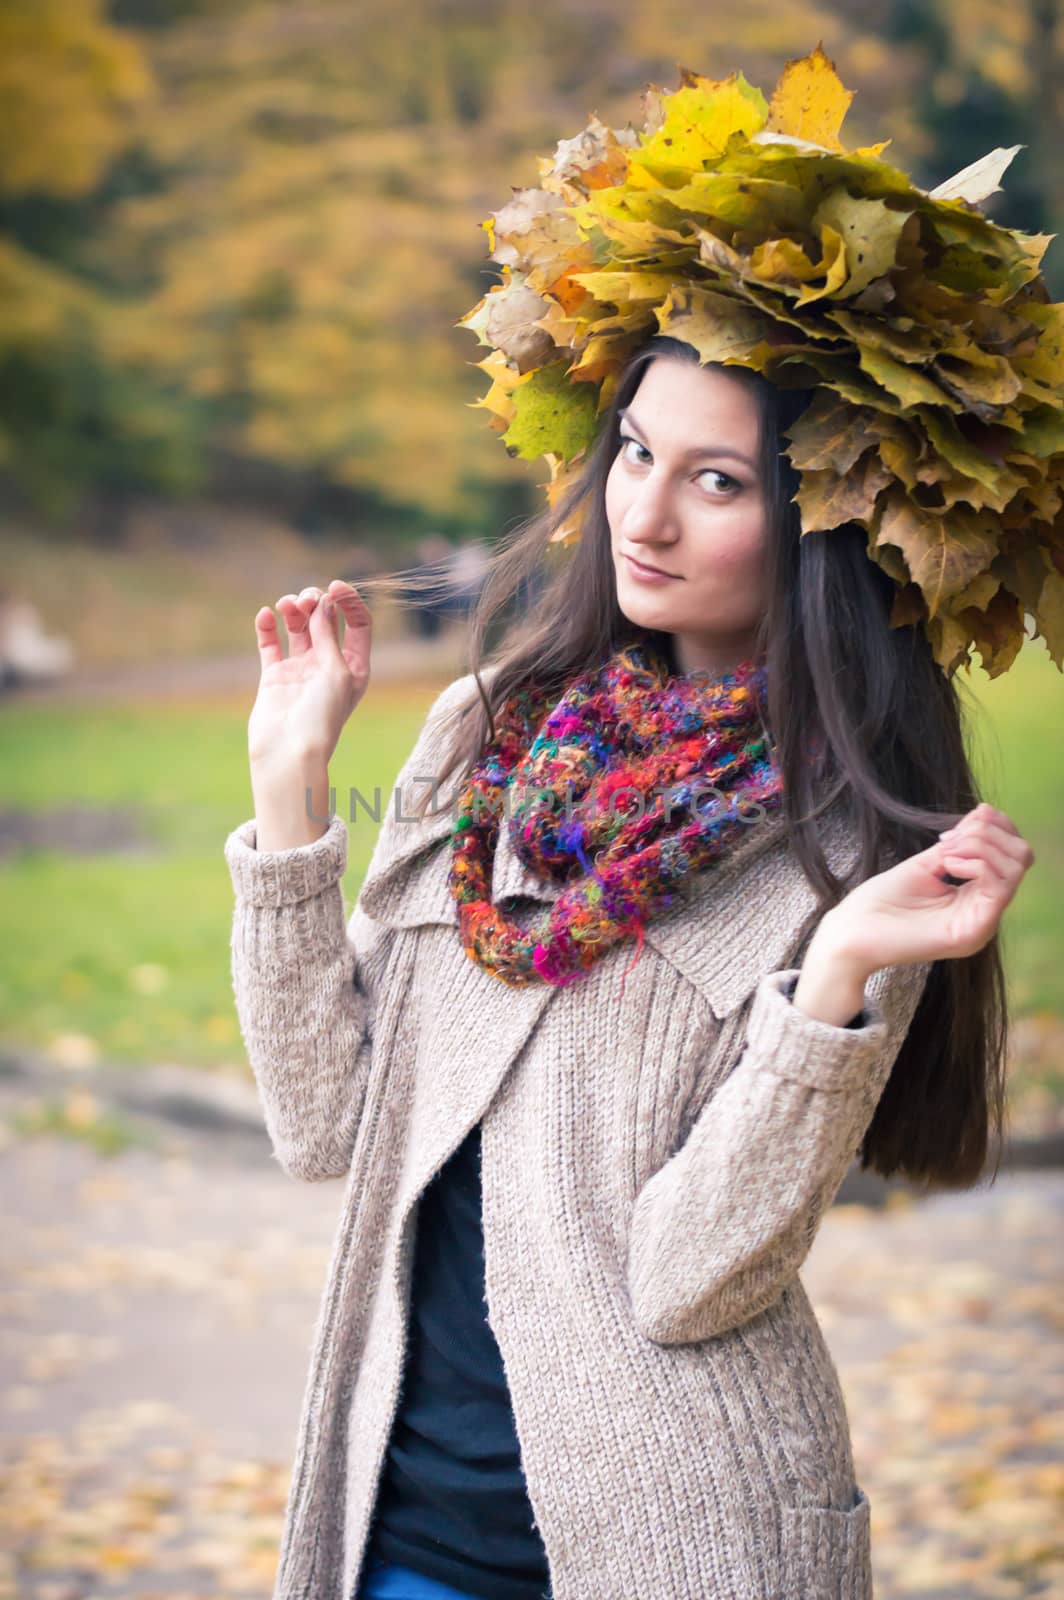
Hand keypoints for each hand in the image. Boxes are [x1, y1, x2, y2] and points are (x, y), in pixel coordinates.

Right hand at [247, 580, 370, 779]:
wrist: (289, 752)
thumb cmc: (321, 717)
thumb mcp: (335, 671)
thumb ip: (327, 635)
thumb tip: (323, 602)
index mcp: (354, 667)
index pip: (358, 624)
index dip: (348, 602)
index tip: (334, 587)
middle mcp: (329, 666)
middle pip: (326, 621)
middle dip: (316, 603)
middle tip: (306, 598)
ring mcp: (300, 670)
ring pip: (298, 628)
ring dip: (293, 610)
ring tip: (287, 605)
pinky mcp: (274, 676)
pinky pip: (270, 644)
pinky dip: (267, 626)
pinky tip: (266, 615)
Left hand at [793, 803, 1033, 1025]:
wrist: (852, 932)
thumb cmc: (882, 901)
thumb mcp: (927, 862)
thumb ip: (960, 842)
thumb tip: (986, 812)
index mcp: (976, 898)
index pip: (1014, 854)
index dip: (996, 826)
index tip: (958, 825)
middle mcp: (986, 912)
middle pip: (1021, 856)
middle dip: (987, 833)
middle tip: (950, 840)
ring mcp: (982, 925)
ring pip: (1015, 867)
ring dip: (980, 845)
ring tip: (946, 854)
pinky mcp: (972, 932)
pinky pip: (999, 888)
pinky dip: (977, 863)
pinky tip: (949, 865)